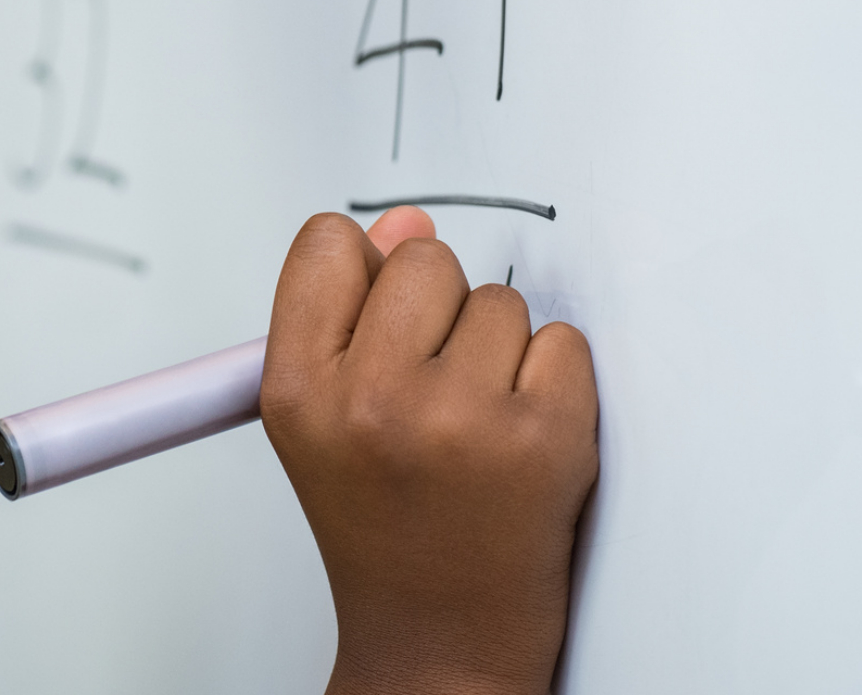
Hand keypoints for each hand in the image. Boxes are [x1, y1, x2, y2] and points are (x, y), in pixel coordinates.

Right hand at [261, 208, 599, 694]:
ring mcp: (462, 420)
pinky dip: (554, 383)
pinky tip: (521, 439)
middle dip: (438, 309)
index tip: (378, 316)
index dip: (364, 271)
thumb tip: (406, 223)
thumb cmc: (384, 526)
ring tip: (475, 427)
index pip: (329, 244)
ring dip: (499, 351)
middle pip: (424, 258)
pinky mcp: (545, 439)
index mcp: (298, 392)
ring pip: (500, 301)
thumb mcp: (324, 419)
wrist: (441, 639)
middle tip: (432, 389)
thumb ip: (349, 312)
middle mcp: (372, 401)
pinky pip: (563, 343)